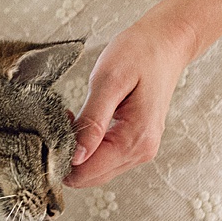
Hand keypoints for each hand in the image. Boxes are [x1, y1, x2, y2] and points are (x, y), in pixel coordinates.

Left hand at [67, 17, 198, 188]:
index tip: (54, 127)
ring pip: (95, 170)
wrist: (167, 43)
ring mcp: (141, 150)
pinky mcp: (136, 143)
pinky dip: (88, 146)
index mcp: (135, 139)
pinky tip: (84, 123)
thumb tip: (77, 156)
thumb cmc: (140, 54)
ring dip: (77, 151)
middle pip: (89, 177)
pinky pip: (105, 158)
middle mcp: (141, 152)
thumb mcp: (109, 80)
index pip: (86, 173)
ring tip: (73, 117)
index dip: (62, 156)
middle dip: (67, 156)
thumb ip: (92, 119)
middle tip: (61, 121)